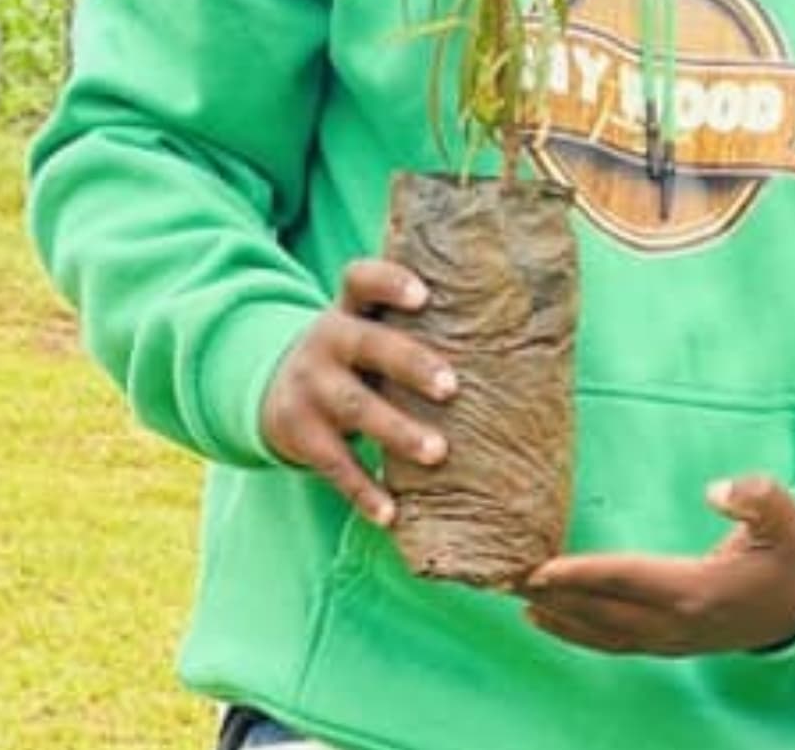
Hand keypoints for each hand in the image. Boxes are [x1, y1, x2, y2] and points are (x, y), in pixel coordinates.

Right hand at [260, 258, 457, 526]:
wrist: (273, 389)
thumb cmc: (358, 354)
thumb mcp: (372, 327)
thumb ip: (421, 321)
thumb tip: (522, 318)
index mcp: (352, 309)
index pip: (361, 280)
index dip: (389, 282)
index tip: (423, 295)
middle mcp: (328, 341)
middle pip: (368, 346)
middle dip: (411, 365)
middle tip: (453, 387)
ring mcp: (311, 388)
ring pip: (355, 407)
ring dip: (397, 431)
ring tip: (438, 453)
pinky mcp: (301, 434)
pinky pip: (334, 464)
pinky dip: (363, 491)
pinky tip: (391, 513)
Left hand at [522, 476, 794, 656]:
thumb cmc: (791, 555)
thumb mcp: (789, 517)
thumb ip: (758, 498)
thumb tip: (717, 490)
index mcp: (700, 590)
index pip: (629, 580)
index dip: (585, 574)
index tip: (542, 568)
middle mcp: (677, 622)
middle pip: (602, 611)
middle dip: (553, 595)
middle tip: (505, 576)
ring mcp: (669, 640)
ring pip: (600, 632)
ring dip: (556, 616)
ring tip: (512, 595)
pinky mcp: (666, 644)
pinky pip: (610, 642)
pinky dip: (573, 632)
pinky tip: (546, 619)